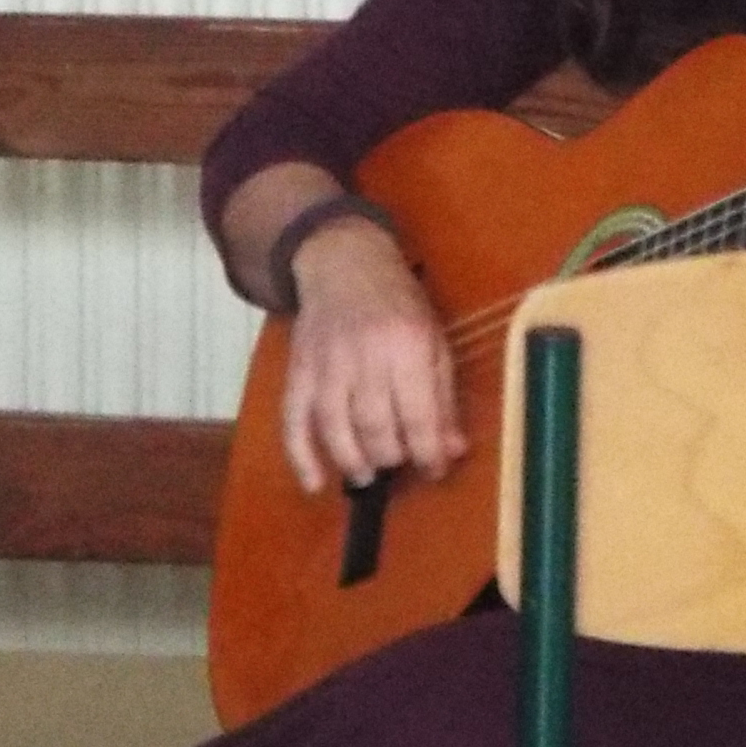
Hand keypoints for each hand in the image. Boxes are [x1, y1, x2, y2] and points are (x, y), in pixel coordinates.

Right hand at [279, 217, 468, 493]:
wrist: (345, 262)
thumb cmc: (398, 303)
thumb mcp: (434, 340)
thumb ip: (442, 397)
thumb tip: (452, 450)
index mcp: (406, 345)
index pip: (418, 416)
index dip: (429, 453)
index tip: (435, 470)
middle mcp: (364, 356)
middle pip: (375, 427)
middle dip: (392, 458)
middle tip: (401, 464)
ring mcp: (326, 364)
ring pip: (335, 428)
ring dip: (353, 462)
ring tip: (368, 474)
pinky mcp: (299, 370)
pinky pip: (293, 420)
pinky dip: (301, 457)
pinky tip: (314, 484)